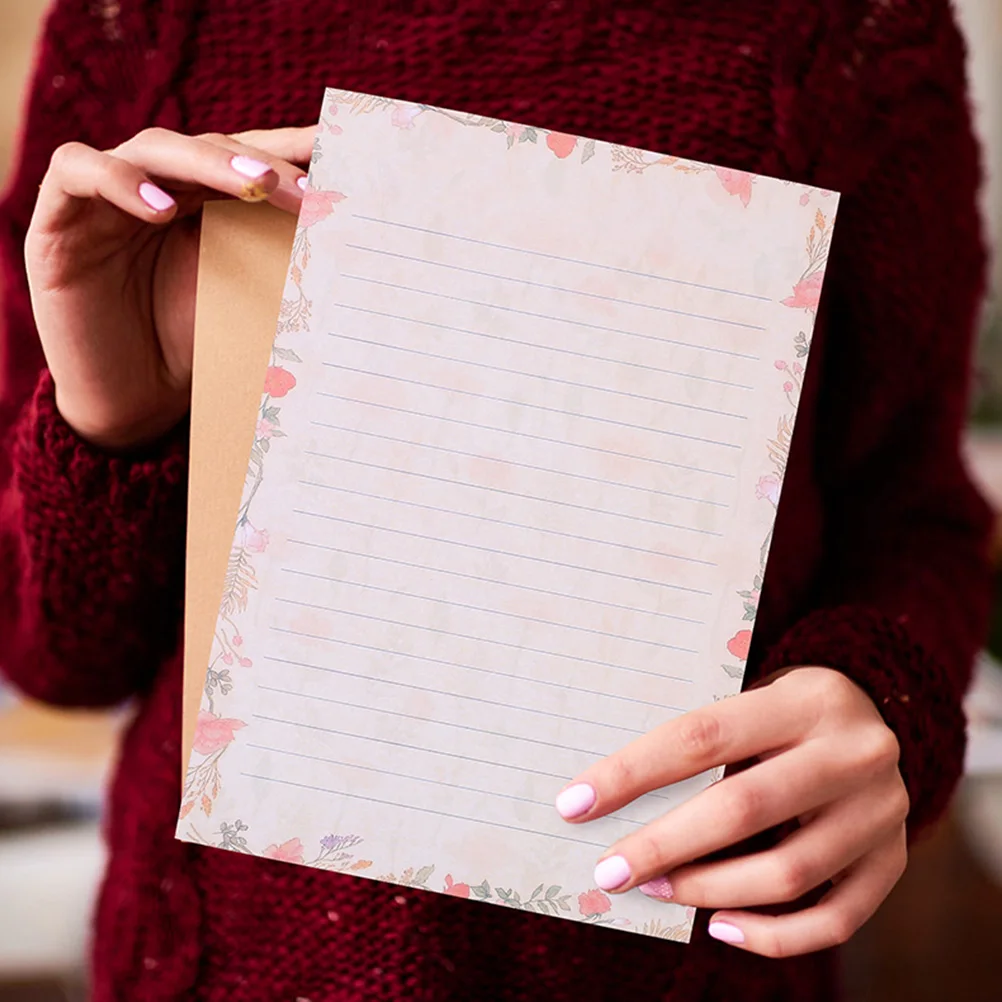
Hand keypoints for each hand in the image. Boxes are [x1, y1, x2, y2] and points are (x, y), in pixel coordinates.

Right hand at [25, 125, 315, 449]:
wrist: (137, 398)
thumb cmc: (194, 346)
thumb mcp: (246, 296)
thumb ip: (278, 256)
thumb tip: (341, 227)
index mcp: (206, 199)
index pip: (248, 157)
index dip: (290, 150)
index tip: (340, 152)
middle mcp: (160, 186)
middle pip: (209, 147)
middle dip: (262, 164)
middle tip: (308, 189)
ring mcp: (108, 197)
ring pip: (153, 148)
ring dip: (208, 162)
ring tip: (256, 185)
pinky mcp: (59, 217)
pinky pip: (78, 171)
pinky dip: (119, 182)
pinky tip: (162, 212)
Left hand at [555, 667, 908, 956]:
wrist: (883, 716)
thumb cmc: (784, 714)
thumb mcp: (753, 704)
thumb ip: (700, 745)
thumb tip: (609, 801)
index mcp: (804, 699)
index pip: (701, 737)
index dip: (632, 774)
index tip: (575, 804)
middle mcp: (852, 753)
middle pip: (743, 809)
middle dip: (663, 845)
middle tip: (610, 871)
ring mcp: (880, 811)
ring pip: (787, 873)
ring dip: (709, 891)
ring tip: (657, 889)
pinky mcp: (892, 860)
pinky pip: (833, 920)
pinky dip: (771, 936)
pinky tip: (721, 926)